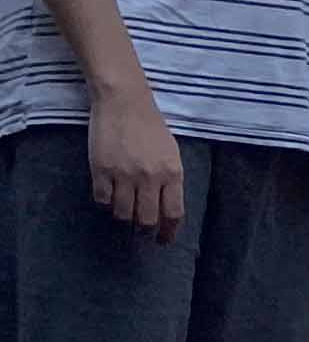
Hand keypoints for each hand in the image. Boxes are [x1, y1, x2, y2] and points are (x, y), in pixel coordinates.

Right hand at [84, 79, 184, 239]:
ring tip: (123, 211)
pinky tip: (107, 196)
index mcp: (172, 173)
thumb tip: (166, 209)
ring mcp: (124, 174)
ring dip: (123, 217)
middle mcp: (150, 177)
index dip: (168, 232)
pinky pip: (102, 199)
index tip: (163, 240)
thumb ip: (170, 180)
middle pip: (147, 219)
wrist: (124, 101)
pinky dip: (104, 203)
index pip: (173, 214)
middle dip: (144, 229)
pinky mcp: (101, 169)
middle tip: (140, 230)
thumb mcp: (172, 153)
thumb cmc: (151, 126)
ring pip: (122, 213)